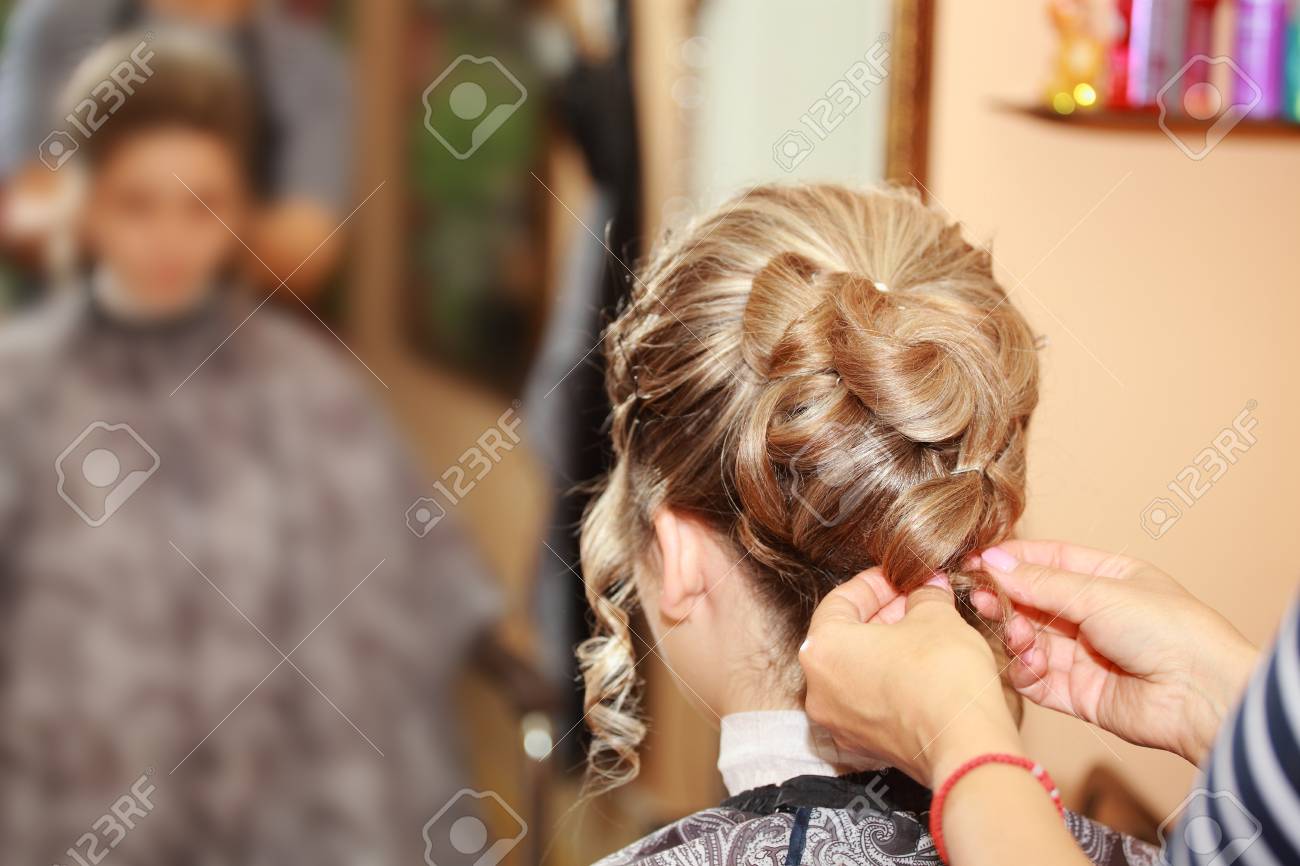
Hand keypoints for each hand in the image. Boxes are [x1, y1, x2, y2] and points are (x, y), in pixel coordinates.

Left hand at [800, 570, 1025, 786]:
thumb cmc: (942, 676)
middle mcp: (818, 688)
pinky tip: (921, 669)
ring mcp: (838, 721)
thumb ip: (924, 596)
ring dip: (885, 648)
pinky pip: (868, 701)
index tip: (898, 576)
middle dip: (881, 615)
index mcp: (821, 648)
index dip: (874, 583)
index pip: (840, 601)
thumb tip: (927, 588)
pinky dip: (888, 680)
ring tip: (922, 631)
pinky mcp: (863, 744)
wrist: (965, 745)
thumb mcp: (936, 617)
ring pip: (856, 670)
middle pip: (844, 637)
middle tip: (914, 600)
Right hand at [974, 540, 1258, 764]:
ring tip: (1018, 637)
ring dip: (1016, 637)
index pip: (1048, 561)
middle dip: (1006, 600)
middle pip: (1033, 602)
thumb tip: (992, 561)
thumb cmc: (1169, 630)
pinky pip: (1037, 680)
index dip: (1012, 561)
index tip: (976, 562)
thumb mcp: (1098, 592)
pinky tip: (1033, 664)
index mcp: (1108, 578)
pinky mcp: (1078, 694)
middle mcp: (1094, 615)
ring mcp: (1086, 656)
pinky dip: (1026, 671)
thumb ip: (1040, 582)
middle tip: (982, 599)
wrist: (1201, 695)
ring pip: (1030, 641)